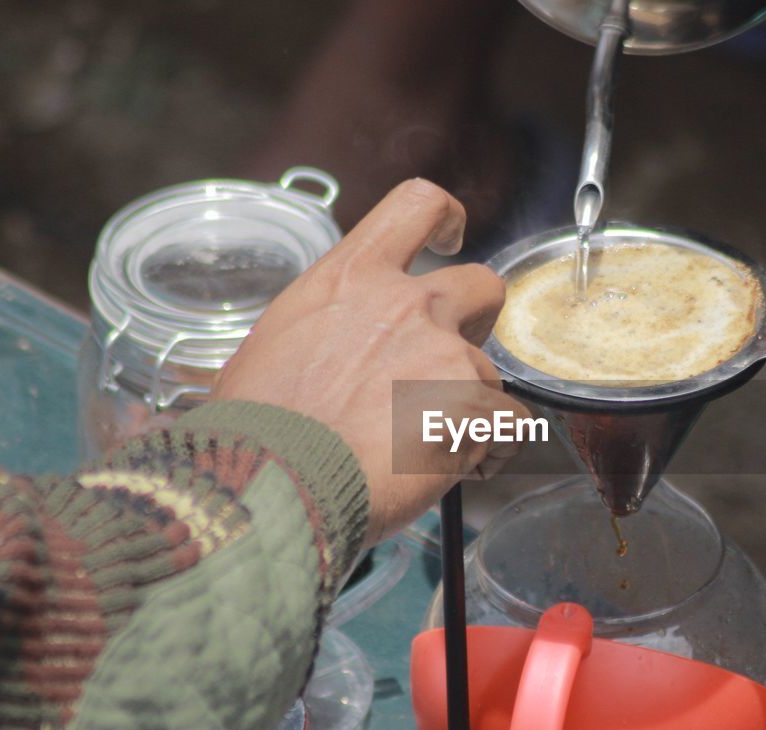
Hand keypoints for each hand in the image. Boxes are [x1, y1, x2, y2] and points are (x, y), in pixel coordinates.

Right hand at [212, 179, 531, 540]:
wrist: (275, 487)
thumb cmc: (257, 429)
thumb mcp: (273, 346)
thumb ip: (328, 330)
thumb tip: (334, 354)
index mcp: (351, 279)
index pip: (416, 206)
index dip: (445, 217)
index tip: (451, 239)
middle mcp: (409, 306)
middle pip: (483, 285)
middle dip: (477, 321)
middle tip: (445, 364)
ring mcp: (448, 357)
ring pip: (487, 372)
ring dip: (465, 405)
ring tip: (415, 448)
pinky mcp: (476, 411)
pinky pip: (507, 427)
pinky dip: (484, 450)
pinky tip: (443, 470)